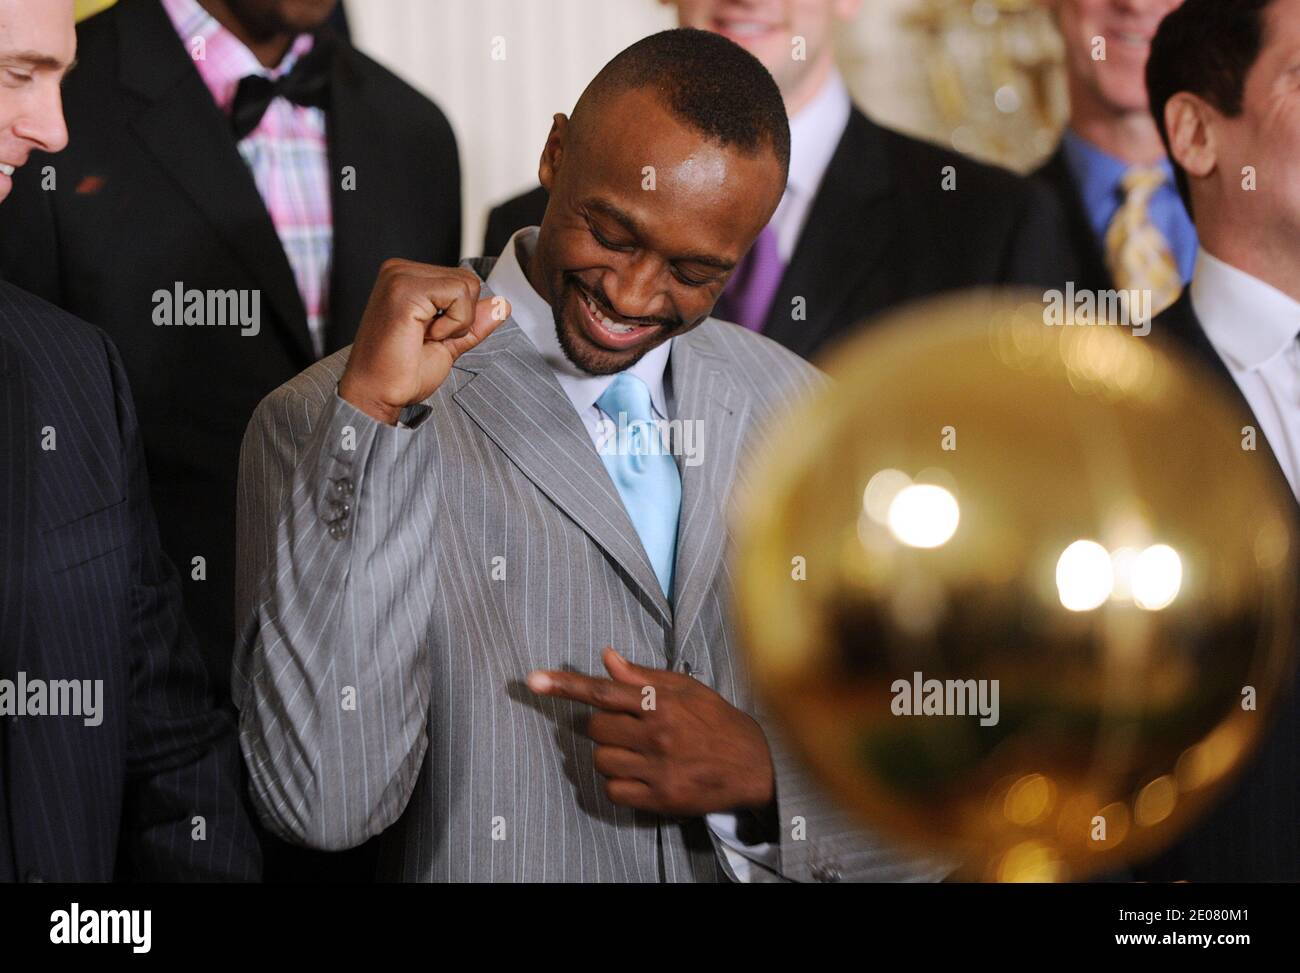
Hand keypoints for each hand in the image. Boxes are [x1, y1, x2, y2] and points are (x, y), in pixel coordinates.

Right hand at [338, 259, 509, 424]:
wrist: (375, 395)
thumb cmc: (400, 374)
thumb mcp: (448, 344)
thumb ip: (472, 322)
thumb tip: (502, 305)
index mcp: (406, 278)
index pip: (462, 281)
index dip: (460, 316)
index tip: (428, 337)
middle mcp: (399, 270)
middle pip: (468, 280)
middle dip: (461, 318)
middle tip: (427, 339)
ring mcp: (399, 276)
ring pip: (467, 285)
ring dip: (456, 322)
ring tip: (424, 338)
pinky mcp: (404, 289)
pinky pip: (459, 294)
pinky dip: (453, 323)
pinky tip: (424, 335)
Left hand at [527, 647, 774, 816]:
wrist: (754, 765)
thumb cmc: (717, 721)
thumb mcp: (686, 689)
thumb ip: (643, 676)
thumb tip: (606, 657)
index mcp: (662, 702)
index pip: (603, 690)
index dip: (565, 685)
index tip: (533, 680)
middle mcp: (657, 734)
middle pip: (595, 727)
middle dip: (603, 725)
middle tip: (627, 727)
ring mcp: (657, 768)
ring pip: (600, 760)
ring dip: (609, 755)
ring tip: (637, 752)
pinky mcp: (659, 798)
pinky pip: (613, 790)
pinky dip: (618, 783)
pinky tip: (639, 774)